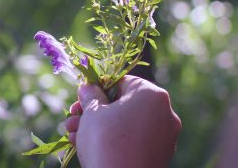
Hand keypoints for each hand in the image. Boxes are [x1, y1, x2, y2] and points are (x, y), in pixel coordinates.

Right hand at [65, 76, 180, 167]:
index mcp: (152, 95)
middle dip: (94, 110)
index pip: (123, 81)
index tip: (81, 97)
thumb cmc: (105, 141)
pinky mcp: (159, 156)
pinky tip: (86, 146)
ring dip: (98, 126)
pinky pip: (133, 141)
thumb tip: (88, 87)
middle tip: (74, 116)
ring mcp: (164, 137)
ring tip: (73, 133)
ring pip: (125, 124)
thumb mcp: (92, 112)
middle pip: (123, 104)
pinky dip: (113, 140)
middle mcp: (164, 113)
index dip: (98, 87)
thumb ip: (90, 95)